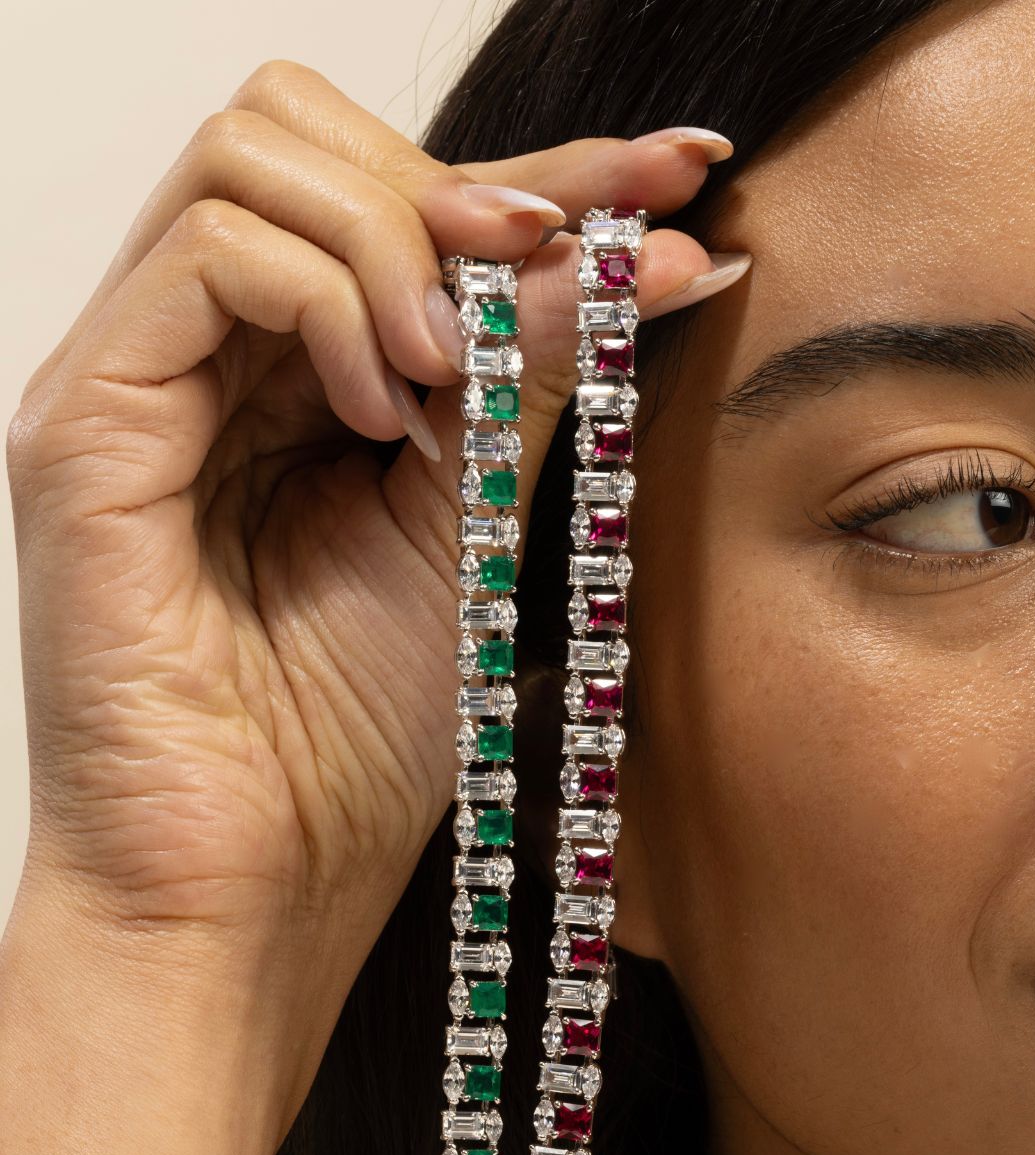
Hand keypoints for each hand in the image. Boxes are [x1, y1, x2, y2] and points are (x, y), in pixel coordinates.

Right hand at [3, 59, 740, 1128]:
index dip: (555, 173)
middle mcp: (216, 354)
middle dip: (462, 184)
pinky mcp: (87, 419)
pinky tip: (386, 414)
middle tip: (548, 264)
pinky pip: (215, 258)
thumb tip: (650, 257)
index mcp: (309, 377)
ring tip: (451, 379)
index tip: (683, 174)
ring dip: (399, 245)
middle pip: (314, 133)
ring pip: (256, 159)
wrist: (268, 877)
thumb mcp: (484, 525)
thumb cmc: (364, 736)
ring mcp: (144, 376)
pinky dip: (333, 304)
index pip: (415, 201)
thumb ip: (536, 381)